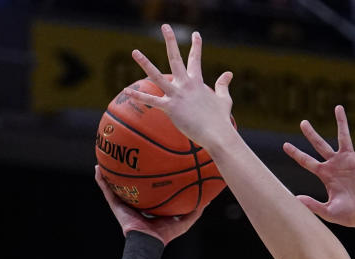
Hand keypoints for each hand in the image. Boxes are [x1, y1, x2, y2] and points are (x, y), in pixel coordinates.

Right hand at [95, 166, 201, 244]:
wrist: (148, 243)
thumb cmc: (164, 235)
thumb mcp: (183, 221)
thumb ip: (195, 211)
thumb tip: (208, 200)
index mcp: (149, 206)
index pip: (149, 189)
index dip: (150, 178)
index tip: (152, 163)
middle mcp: (135, 203)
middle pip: (132, 183)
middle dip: (130, 170)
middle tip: (129, 154)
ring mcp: (124, 204)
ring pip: (116, 184)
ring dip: (111, 171)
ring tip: (109, 156)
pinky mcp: (115, 205)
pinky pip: (106, 190)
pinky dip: (101, 180)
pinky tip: (97, 168)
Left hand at [125, 25, 234, 150]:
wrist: (218, 135)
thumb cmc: (221, 120)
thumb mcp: (225, 99)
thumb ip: (223, 85)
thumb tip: (228, 73)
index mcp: (198, 82)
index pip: (196, 60)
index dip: (196, 46)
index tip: (195, 34)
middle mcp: (186, 85)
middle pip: (176, 58)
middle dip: (171, 41)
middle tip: (165, 27)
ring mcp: (177, 95)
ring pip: (157, 76)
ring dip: (145, 63)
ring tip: (135, 51)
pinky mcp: (171, 108)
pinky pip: (151, 101)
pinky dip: (138, 96)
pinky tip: (125, 90)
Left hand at [283, 106, 354, 231]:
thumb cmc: (350, 216)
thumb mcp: (328, 211)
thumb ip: (312, 205)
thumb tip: (295, 198)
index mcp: (326, 175)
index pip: (307, 161)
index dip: (296, 153)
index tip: (285, 145)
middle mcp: (336, 165)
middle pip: (320, 145)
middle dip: (311, 134)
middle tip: (302, 122)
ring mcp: (349, 161)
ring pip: (343, 137)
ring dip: (341, 122)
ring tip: (338, 107)